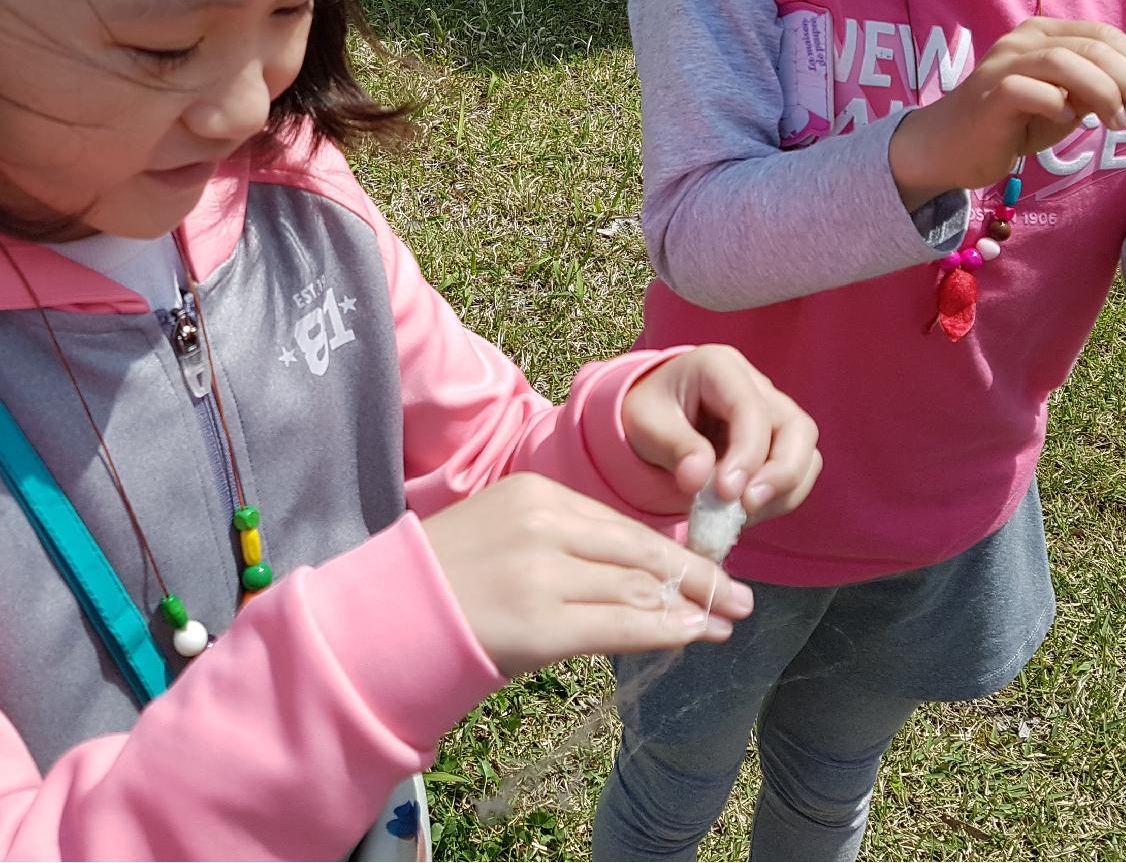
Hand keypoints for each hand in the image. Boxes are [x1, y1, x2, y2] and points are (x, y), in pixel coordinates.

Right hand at [420, 473, 750, 677]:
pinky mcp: (542, 625)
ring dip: (689, 607)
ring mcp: (544, 574)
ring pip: (636, 587)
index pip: (619, 522)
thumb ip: (562, 540)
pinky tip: (695, 634)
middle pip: (639, 549)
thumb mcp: (504, 533)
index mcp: (535, 491)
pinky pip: (620, 625)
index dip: (669, 548)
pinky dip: (665, 629)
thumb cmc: (444, 580)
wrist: (386, 619)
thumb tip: (634, 570)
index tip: (704, 565)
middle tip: (739, 594)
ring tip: (724, 620)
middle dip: (696, 574)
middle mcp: (545, 525)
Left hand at [621, 345, 821, 522]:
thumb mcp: (646, 424)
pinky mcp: (780, 443)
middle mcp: (758, 385)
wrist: (656, 418)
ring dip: (781, 491)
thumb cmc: (651, 412)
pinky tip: (744, 514)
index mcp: (720, 367)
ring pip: (806, 452)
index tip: (727, 493)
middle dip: (781, 473)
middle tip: (747, 507)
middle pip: (796, 427)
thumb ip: (674, 447)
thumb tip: (699, 479)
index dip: (747, 453)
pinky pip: (798, 473)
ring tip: (740, 516)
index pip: (751, 408)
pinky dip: (779, 499)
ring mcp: (775, 414)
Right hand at [889, 18, 1125, 207]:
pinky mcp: (990, 94)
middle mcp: (1024, 39)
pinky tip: (1068, 123)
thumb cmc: (1009, 124)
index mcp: (1044, 32)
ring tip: (1119, 124)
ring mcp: (1004, 63)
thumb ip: (1095, 91)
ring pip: (1067, 62)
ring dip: (1104, 94)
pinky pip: (1033, 91)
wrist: (947, 147)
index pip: (1105, 35)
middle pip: (1093, 47)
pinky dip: (1059, 106)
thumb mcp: (1063, 103)